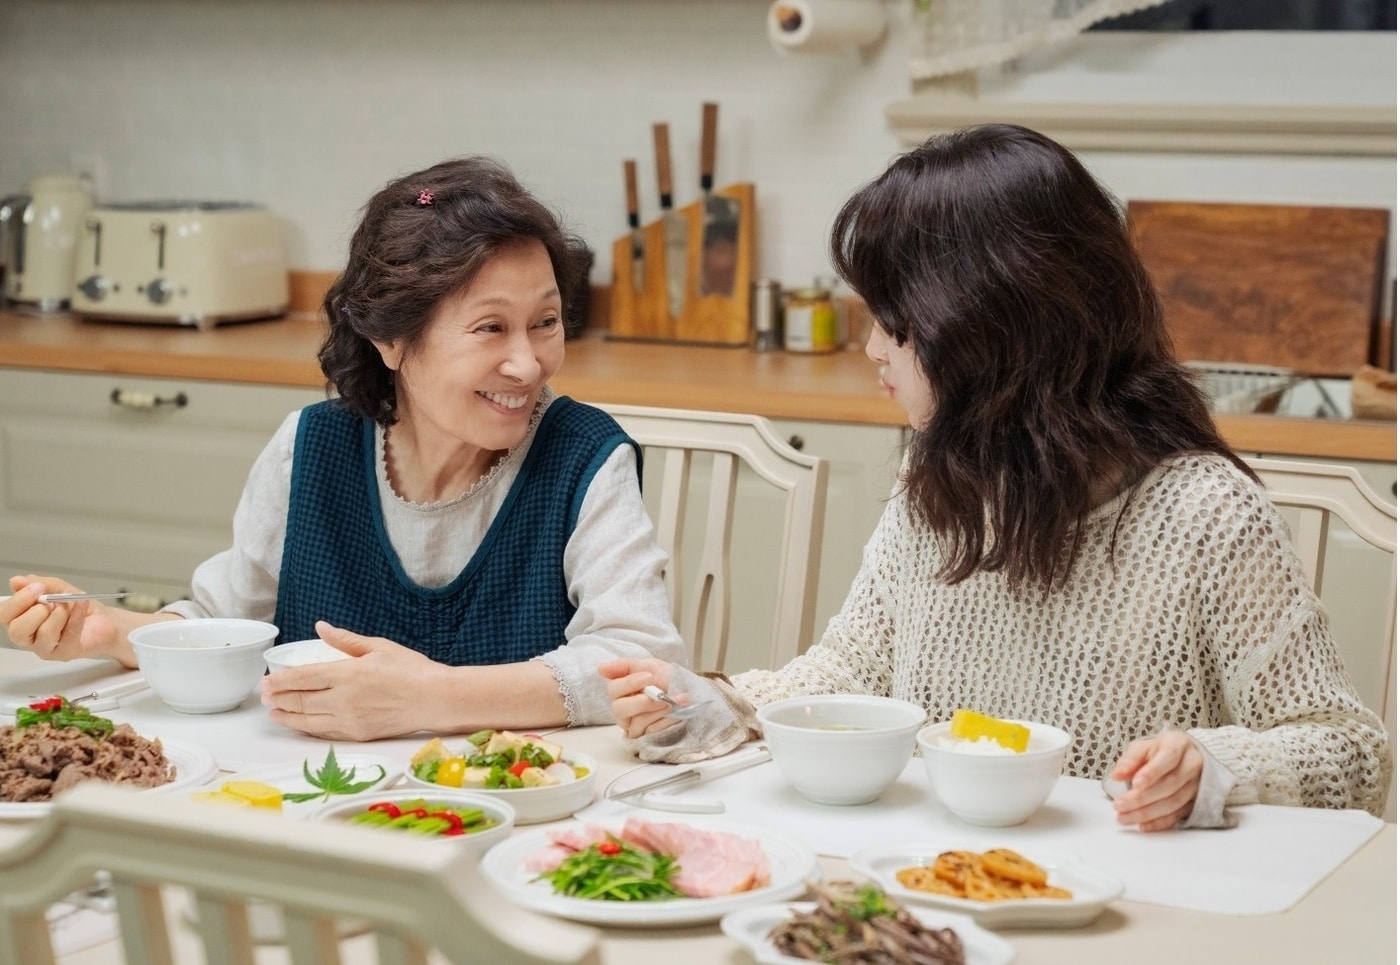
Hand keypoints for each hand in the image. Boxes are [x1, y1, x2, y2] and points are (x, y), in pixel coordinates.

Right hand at [4, 575, 122, 662]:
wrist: (105, 620)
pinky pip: (67, 635)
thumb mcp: (58, 588)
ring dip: (59, 614)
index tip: (36, 587)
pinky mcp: (65, 653)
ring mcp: (47, 647)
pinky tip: (81, 605)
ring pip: (43, 634)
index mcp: (22, 619)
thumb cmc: (77, 606)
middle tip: (51, 600)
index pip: (4, 615)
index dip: (18, 601)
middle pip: (16, 631)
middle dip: (34, 611)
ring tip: (69, 605)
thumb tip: (16, 581)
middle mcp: (30, 637)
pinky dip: (76, 616)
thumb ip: (39, 584)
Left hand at [259, 620, 441, 740]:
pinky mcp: (358, 734)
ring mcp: (350, 720)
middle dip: (279, 699)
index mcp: (347, 674)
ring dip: (288, 717)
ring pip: (309, 720)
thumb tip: (320, 627)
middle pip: (301, 701)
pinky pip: (325, 732)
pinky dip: (308, 728)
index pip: (303, 678)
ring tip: (274, 713)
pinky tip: (300, 725)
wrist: (435, 699)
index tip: (265, 682)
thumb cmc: (412, 669)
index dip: (281, 681)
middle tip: (264, 697)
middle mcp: (343, 700)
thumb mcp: (379, 647)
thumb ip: (346, 640)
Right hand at [598, 657, 687, 738]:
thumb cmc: (668, 680)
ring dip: (660, 710)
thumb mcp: (649, 666)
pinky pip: (651, 733)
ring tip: (677, 702)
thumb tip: (601, 668)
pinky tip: (676, 714)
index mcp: (622, 692)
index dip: (630, 683)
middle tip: (662, 696)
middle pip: (619, 709)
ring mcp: (634, 727)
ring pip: (638, 722)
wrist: (692, 694)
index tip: (649, 676)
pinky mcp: (646, 740)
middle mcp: (624, 711)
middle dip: (643, 702)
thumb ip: (625, 666)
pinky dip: (666, 721)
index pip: (614, 690)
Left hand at [1108, 730, 1203, 831]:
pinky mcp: (1196, 802)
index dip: (1152, 773)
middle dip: (1142, 798)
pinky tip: (1143, 825)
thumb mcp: (1143, 747)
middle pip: (1170, 784)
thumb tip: (1117, 775)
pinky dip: (1159, 822)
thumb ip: (1130, 760)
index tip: (1134, 784)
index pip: (1168, 758)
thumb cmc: (1159, 751)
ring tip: (1124, 816)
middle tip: (1120, 805)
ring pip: (1174, 802)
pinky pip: (1178, 815)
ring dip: (1147, 813)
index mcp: (1178, 744)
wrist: (1183, 757)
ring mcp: (1197, 784)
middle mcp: (1193, 764)